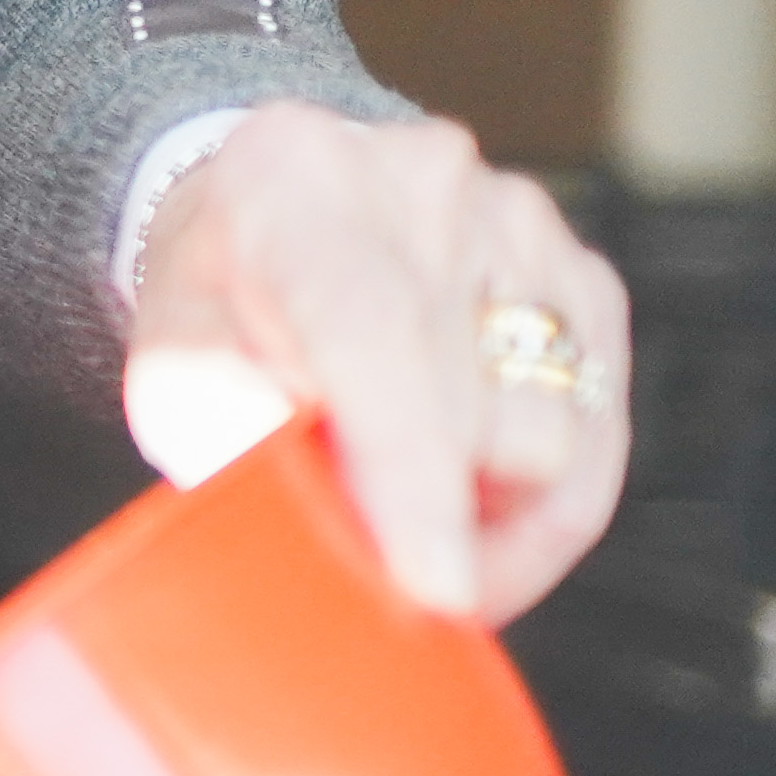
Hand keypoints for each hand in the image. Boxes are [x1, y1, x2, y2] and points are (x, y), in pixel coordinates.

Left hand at [122, 106, 632, 620]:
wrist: (270, 214)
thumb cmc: (219, 309)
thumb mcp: (176, 373)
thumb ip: (235, 443)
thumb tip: (333, 541)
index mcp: (292, 188)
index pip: (371, 337)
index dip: (409, 472)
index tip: (435, 590)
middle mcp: (422, 185)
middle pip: (476, 419)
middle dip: (429, 530)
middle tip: (374, 575)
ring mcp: (520, 222)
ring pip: (552, 444)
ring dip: (482, 516)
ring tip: (403, 501)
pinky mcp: (586, 274)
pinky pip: (598, 441)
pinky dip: (536, 505)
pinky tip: (466, 492)